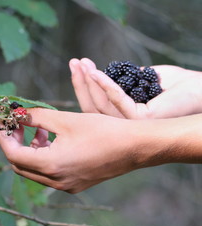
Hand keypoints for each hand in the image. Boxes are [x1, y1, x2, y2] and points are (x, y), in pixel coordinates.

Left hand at [0, 108, 162, 192]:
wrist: (134, 147)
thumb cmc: (102, 130)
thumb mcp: (65, 120)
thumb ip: (37, 117)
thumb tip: (17, 114)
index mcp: (51, 165)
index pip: (13, 154)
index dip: (4, 137)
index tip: (3, 122)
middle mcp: (55, 181)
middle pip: (21, 165)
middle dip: (15, 143)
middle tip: (18, 125)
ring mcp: (65, 186)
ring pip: (34, 170)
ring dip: (30, 149)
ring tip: (39, 130)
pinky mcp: (74, 184)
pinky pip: (49, 173)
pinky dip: (44, 157)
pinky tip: (52, 140)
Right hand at [70, 58, 201, 118]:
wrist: (201, 91)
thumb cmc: (175, 85)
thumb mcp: (141, 80)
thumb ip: (122, 81)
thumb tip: (101, 75)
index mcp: (122, 120)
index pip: (96, 106)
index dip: (84, 86)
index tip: (77, 66)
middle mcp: (123, 127)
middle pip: (92, 107)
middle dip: (80, 83)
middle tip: (73, 63)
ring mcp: (130, 126)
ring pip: (99, 105)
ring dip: (88, 82)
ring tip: (80, 63)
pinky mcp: (138, 120)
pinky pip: (116, 100)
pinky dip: (104, 84)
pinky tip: (94, 71)